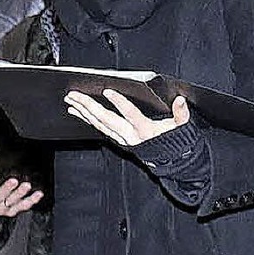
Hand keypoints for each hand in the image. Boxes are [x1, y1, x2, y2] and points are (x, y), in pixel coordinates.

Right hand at [0, 174, 43, 216]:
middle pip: (0, 196)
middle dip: (7, 188)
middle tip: (13, 181)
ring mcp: (3, 208)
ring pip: (12, 201)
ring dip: (20, 194)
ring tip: (26, 185)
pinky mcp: (13, 210)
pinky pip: (23, 206)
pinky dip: (31, 200)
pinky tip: (38, 194)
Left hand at [64, 89, 189, 146]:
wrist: (172, 163)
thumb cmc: (175, 143)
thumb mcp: (182, 129)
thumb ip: (181, 114)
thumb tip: (180, 101)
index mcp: (145, 130)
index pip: (131, 114)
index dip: (120, 103)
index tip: (108, 91)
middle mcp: (130, 135)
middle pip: (106, 119)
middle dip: (89, 107)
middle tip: (74, 95)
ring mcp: (123, 139)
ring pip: (100, 124)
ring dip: (84, 113)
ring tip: (71, 102)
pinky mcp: (119, 140)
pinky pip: (100, 129)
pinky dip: (89, 120)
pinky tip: (79, 113)